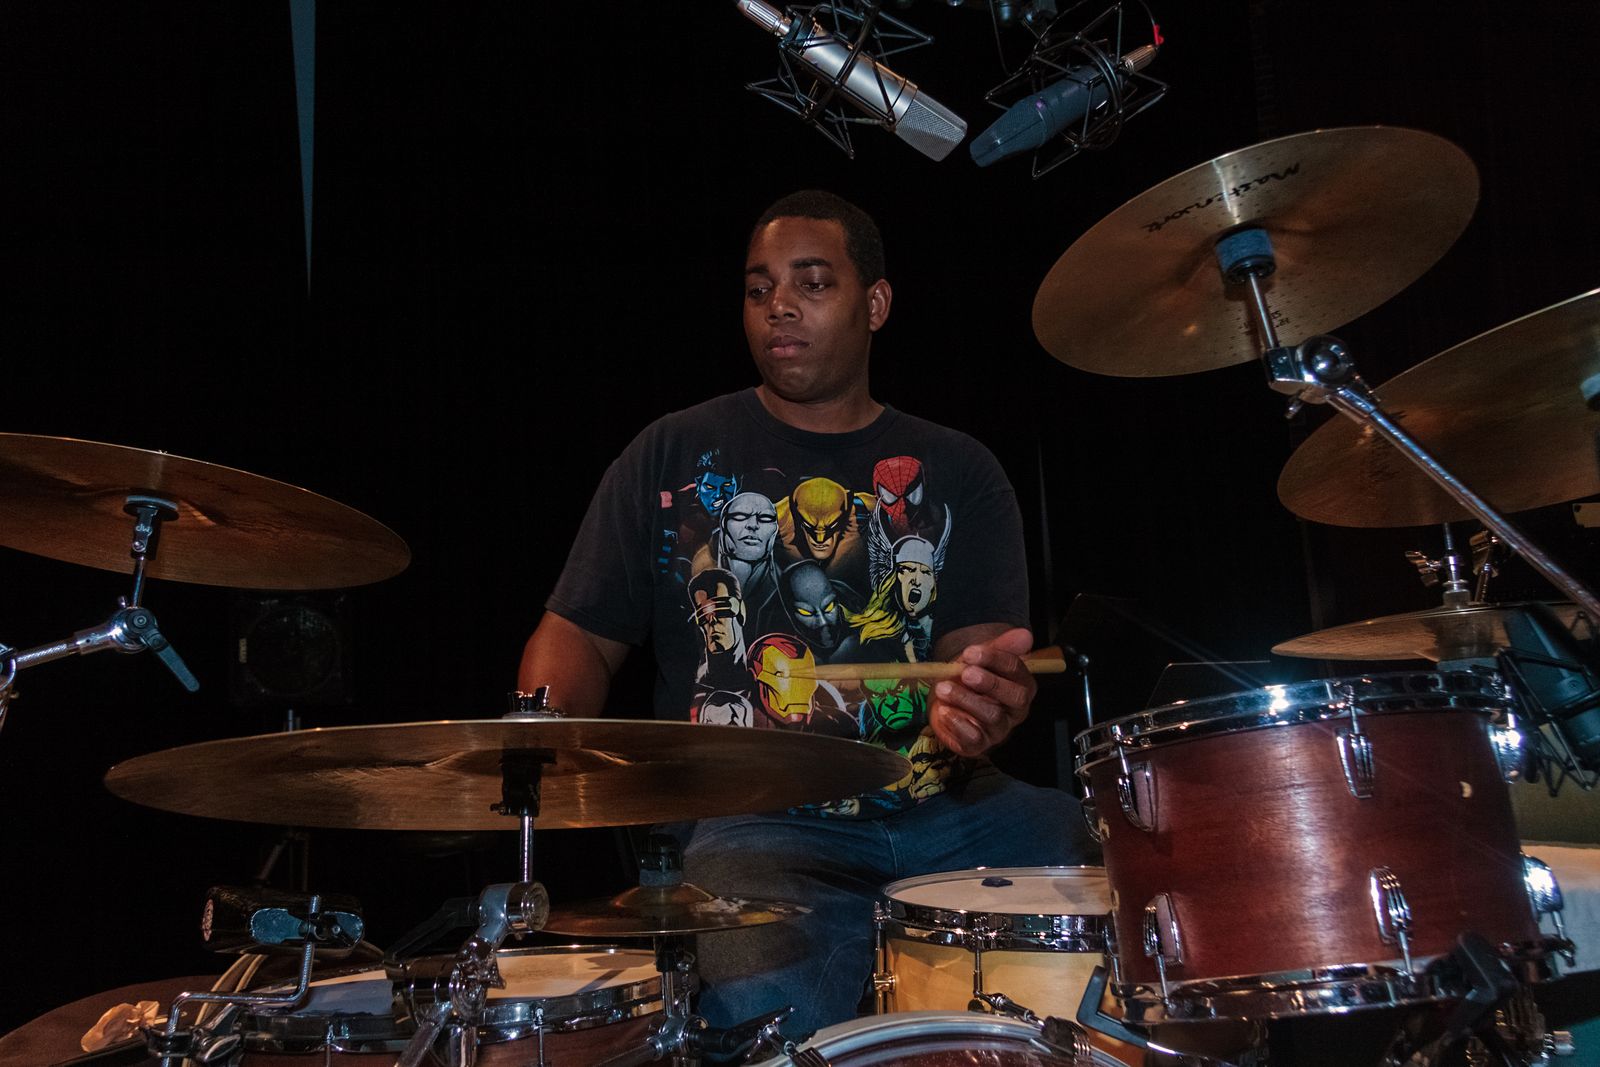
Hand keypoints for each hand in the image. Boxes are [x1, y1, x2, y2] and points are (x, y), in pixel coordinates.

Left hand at [927, 627, 1035, 757]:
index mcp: (1021, 684)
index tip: (970, 653)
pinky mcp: (979, 745)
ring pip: (992, 716)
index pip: (1017, 669)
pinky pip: (975, 738)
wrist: (945, 699)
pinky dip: (957, 723)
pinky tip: (944, 711)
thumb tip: (1025, 635)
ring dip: (965, 699)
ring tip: (943, 689)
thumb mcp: (979, 658)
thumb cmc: (967, 677)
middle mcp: (1016, 709)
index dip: (995, 659)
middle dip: (990, 682)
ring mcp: (999, 729)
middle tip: (965, 673)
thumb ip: (1000, 646)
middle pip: (1015, 697)